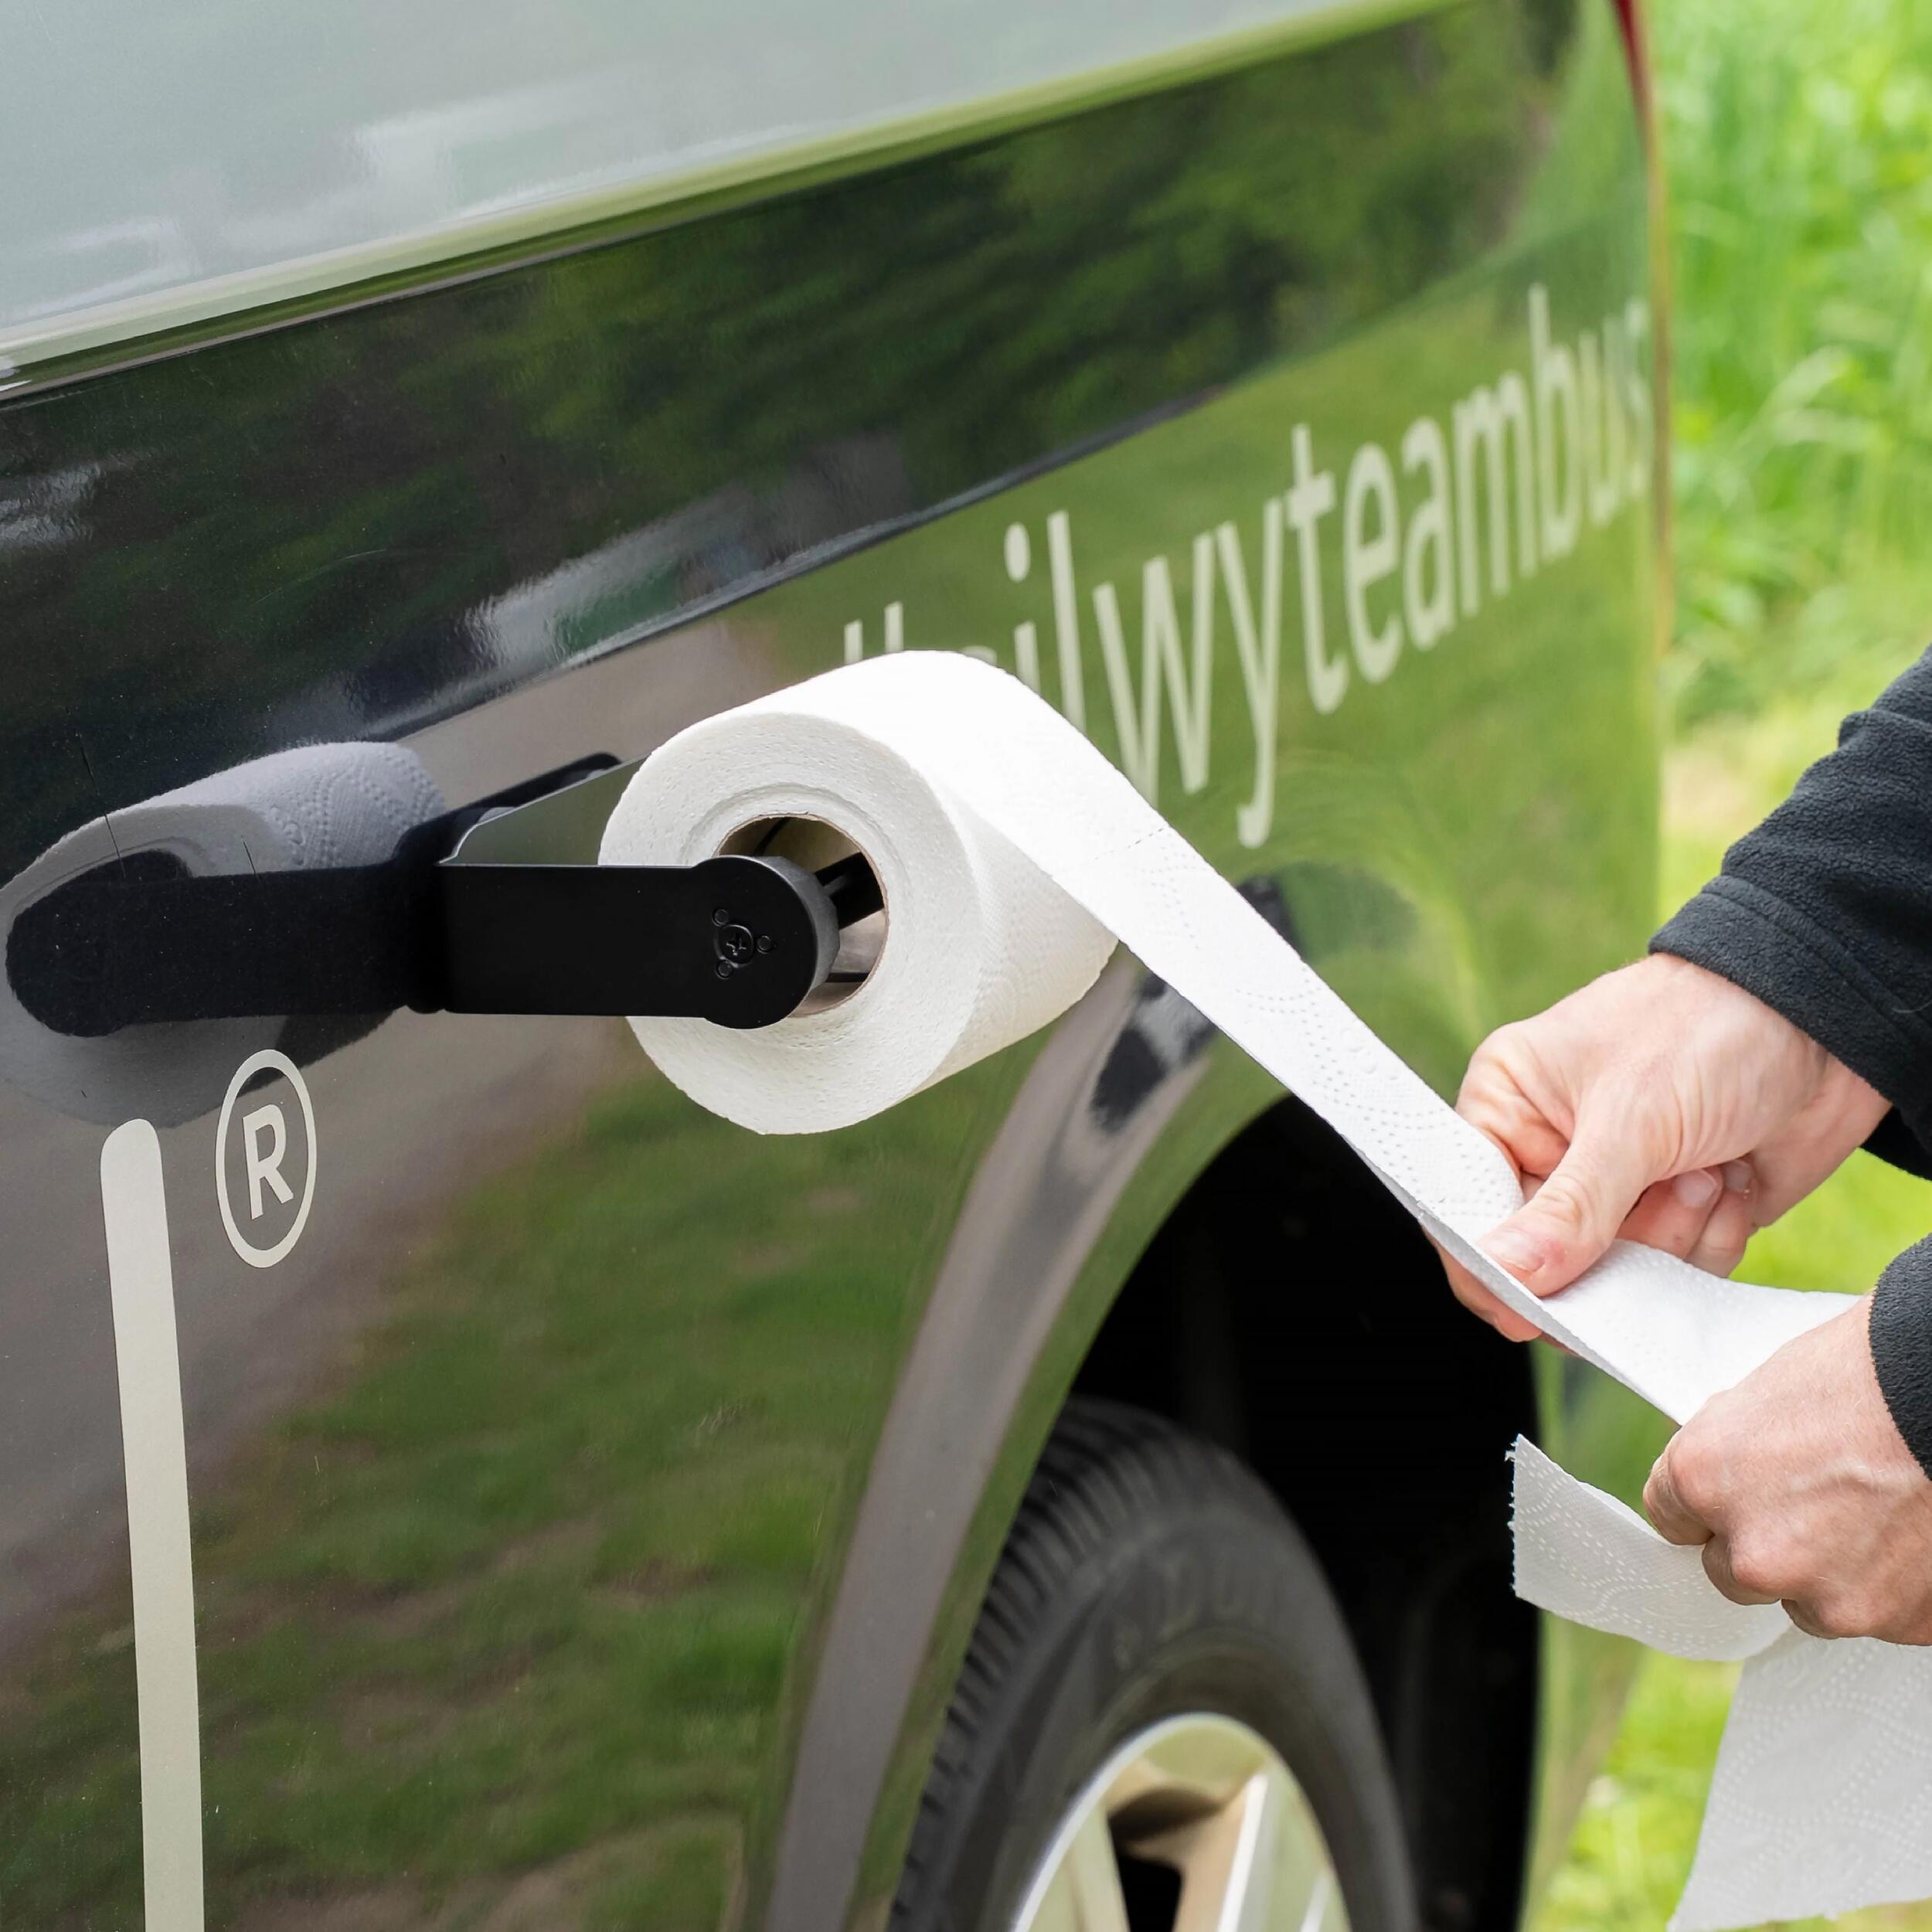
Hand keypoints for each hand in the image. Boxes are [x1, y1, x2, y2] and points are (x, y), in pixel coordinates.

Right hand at [1446, 953, 1885, 1338]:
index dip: (1493, 1268)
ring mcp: (1614, 1188)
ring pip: (1615, 1277)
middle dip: (1614, 1245)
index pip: (1464, 1210)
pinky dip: (1713, 1240)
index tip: (1531, 1314)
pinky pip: (1674, 1275)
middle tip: (1665, 1193)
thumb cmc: (1708, 1029)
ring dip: (1676, 1235)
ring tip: (1709, 1168)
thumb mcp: (1632, 1119)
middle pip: (1543, 1259)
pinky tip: (1733, 1179)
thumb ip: (1570, 1210)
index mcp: (1508, 1106)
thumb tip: (1507, 1278)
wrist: (1829, 1025)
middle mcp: (1551, 1151)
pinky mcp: (1673, 1214)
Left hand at [1644, 1297, 1931, 1641]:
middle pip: (1733, 1572)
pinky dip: (1888, 1585)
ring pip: (1807, 1601)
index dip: (1706, 1503)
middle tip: (1812, 1499)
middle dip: (1763, 1542)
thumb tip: (1718, 1478)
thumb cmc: (1861, 1373)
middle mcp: (1755, 1554)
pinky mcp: (1896, 1622)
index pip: (1672, 1519)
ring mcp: (1828, 1598)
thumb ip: (1726, 1457)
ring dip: (1826, 1571)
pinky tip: (1906, 1534)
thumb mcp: (1758, 1399)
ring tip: (1870, 1512)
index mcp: (1703, 1483)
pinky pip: (1874, 1612)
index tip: (1735, 1491)